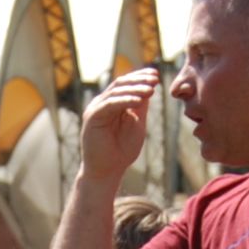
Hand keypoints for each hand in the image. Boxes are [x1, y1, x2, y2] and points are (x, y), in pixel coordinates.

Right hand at [78, 68, 160, 182]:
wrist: (107, 172)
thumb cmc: (122, 151)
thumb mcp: (137, 124)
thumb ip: (140, 108)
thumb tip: (149, 88)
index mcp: (112, 104)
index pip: (126, 85)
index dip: (141, 78)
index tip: (157, 76)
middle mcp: (102, 104)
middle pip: (120, 84)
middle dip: (139, 80)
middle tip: (155, 79)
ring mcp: (95, 109)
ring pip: (116, 92)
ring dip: (134, 89)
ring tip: (150, 90)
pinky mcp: (92, 118)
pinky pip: (110, 104)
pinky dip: (125, 100)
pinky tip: (138, 101)